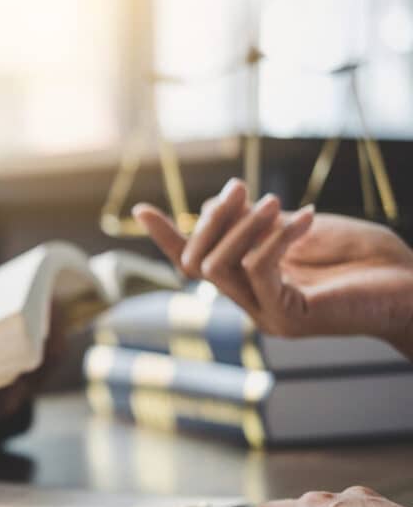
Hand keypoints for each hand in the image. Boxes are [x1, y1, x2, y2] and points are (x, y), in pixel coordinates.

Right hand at [133, 178, 412, 357]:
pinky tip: (308, 216)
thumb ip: (260, 223)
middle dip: (210, 221)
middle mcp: (251, 304)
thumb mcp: (301, 230)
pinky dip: (278, 238)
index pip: (195, 261)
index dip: (167, 236)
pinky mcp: (289, 320)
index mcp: (251, 283)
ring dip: (241, 228)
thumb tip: (216, 203)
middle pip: (196, 264)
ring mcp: (268, 315)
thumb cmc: (366, 260)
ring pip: (217, 270)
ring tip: (276, 201)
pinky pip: (259, 271)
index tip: (140, 208)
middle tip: (239, 186)